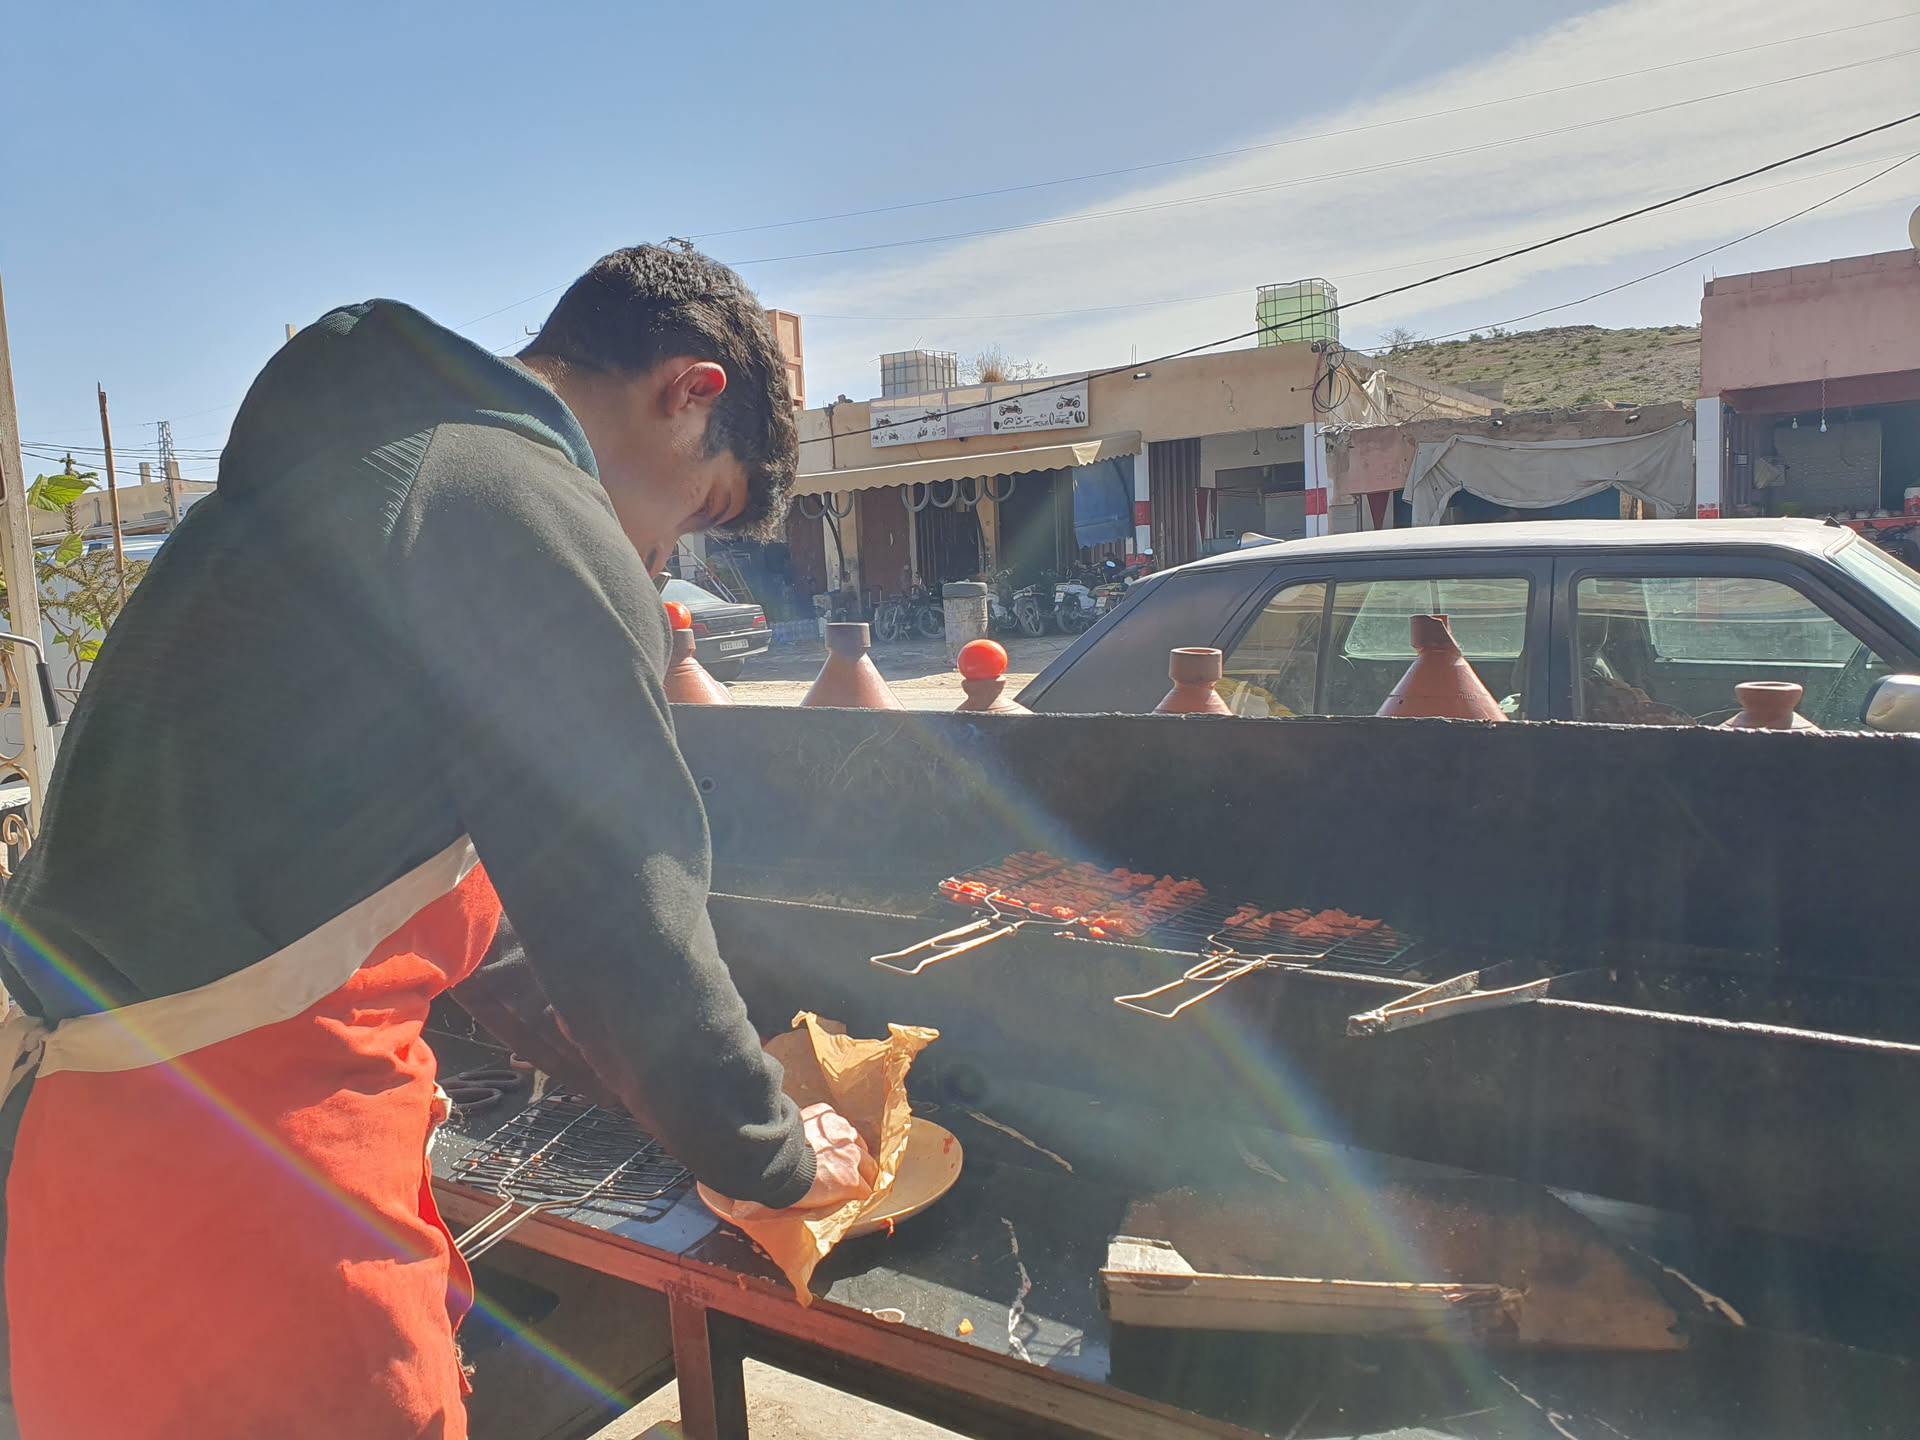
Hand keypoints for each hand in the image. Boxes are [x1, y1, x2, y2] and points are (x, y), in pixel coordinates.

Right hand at [703, 1103, 876, 1221]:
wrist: (776, 1164)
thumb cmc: (777, 1149)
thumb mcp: (792, 1128)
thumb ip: (803, 1130)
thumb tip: (793, 1135)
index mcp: (829, 1118)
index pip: (845, 1133)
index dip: (842, 1148)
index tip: (836, 1157)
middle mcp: (845, 1134)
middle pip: (862, 1149)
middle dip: (857, 1161)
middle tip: (849, 1173)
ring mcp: (851, 1157)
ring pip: (869, 1169)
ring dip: (861, 1178)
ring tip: (854, 1189)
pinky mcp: (851, 1180)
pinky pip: (865, 1190)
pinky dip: (858, 1195)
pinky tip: (851, 1199)